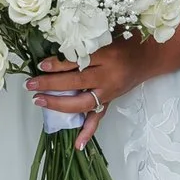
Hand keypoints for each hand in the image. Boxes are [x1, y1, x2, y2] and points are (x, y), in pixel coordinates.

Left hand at [26, 39, 162, 150]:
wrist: (149, 57)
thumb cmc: (125, 41)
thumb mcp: (106, 34)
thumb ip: (85, 40)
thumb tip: (54, 44)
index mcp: (107, 55)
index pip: (77, 61)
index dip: (58, 64)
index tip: (41, 65)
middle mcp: (108, 76)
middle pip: (76, 82)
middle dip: (51, 84)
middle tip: (31, 84)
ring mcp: (109, 92)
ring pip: (83, 102)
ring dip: (58, 104)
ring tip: (38, 101)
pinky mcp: (110, 101)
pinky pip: (98, 118)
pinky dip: (88, 132)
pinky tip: (77, 144)